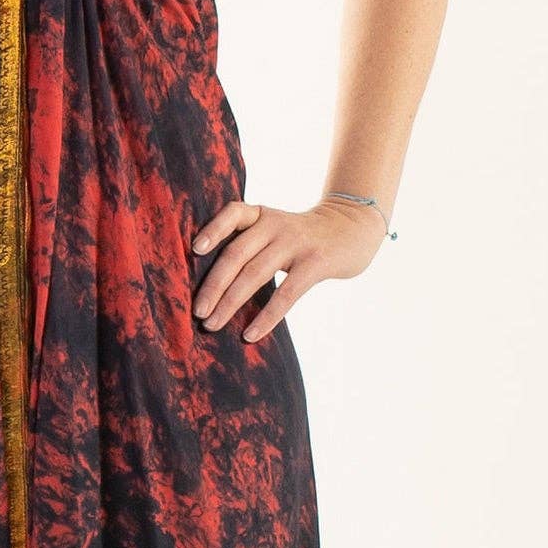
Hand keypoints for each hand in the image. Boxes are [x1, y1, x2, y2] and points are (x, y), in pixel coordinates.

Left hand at [191, 195, 383, 342]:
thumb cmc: (302, 237)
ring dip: (230, 303)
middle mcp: (275, 225)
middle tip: (197, 312)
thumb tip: (211, 286)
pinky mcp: (315, 263)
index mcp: (262, 215)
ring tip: (212, 325)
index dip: (213, 230)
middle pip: (236, 254)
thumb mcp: (276, 227)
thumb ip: (250, 243)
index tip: (195, 251)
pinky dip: (266, 317)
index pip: (232, 214)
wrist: (353, 228)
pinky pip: (286, 294)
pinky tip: (250, 334)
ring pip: (255, 274)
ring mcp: (296, 243)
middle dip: (213, 286)